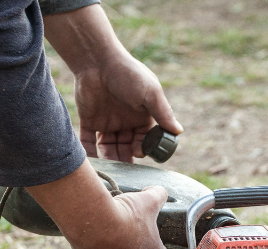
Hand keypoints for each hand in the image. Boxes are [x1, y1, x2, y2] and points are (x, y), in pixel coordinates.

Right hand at [26, 161, 166, 248]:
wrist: (96, 223)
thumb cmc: (127, 216)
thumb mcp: (150, 199)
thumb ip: (160, 195)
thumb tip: (159, 192)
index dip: (155, 238)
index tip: (149, 226)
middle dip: (135, 240)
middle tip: (130, 222)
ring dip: (117, 241)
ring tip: (113, 221)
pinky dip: (100, 239)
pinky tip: (99, 225)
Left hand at [43, 5, 181, 162]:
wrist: (97, 60)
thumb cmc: (128, 73)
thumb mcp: (150, 93)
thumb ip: (163, 113)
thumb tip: (179, 131)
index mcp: (142, 116)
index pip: (146, 140)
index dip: (144, 149)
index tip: (140, 153)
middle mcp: (126, 122)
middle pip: (127, 148)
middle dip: (126, 158)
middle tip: (125, 168)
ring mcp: (107, 123)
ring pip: (109, 148)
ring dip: (110, 159)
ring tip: (110, 168)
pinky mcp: (89, 121)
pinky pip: (88, 142)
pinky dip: (89, 154)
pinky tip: (92, 165)